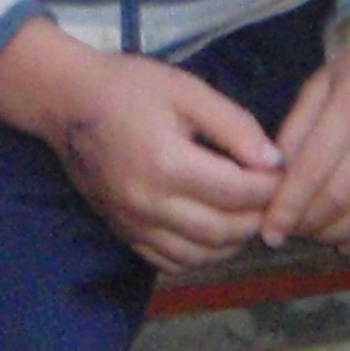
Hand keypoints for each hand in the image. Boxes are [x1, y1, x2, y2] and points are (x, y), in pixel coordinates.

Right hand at [0, 19, 281, 273]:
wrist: (65, 101)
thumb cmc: (129, 88)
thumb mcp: (187, 90)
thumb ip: (234, 125)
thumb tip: (274, 162)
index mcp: (167, 164)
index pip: (238, 192)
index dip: (270, 186)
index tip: (283, 172)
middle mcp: (149, 204)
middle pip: (224, 231)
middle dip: (258, 217)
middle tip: (273, 197)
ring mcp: (133, 224)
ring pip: (200, 255)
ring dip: (233, 242)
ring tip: (247, 214)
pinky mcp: (123, 232)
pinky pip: (171, 262)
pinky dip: (200, 255)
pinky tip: (212, 231)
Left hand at [259, 19, 349, 256]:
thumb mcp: (322, 83)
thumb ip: (296, 130)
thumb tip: (271, 180)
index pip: (312, 171)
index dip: (286, 207)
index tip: (267, 231)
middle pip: (340, 198)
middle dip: (307, 224)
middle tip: (288, 232)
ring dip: (336, 235)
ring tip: (314, 235)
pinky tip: (349, 243)